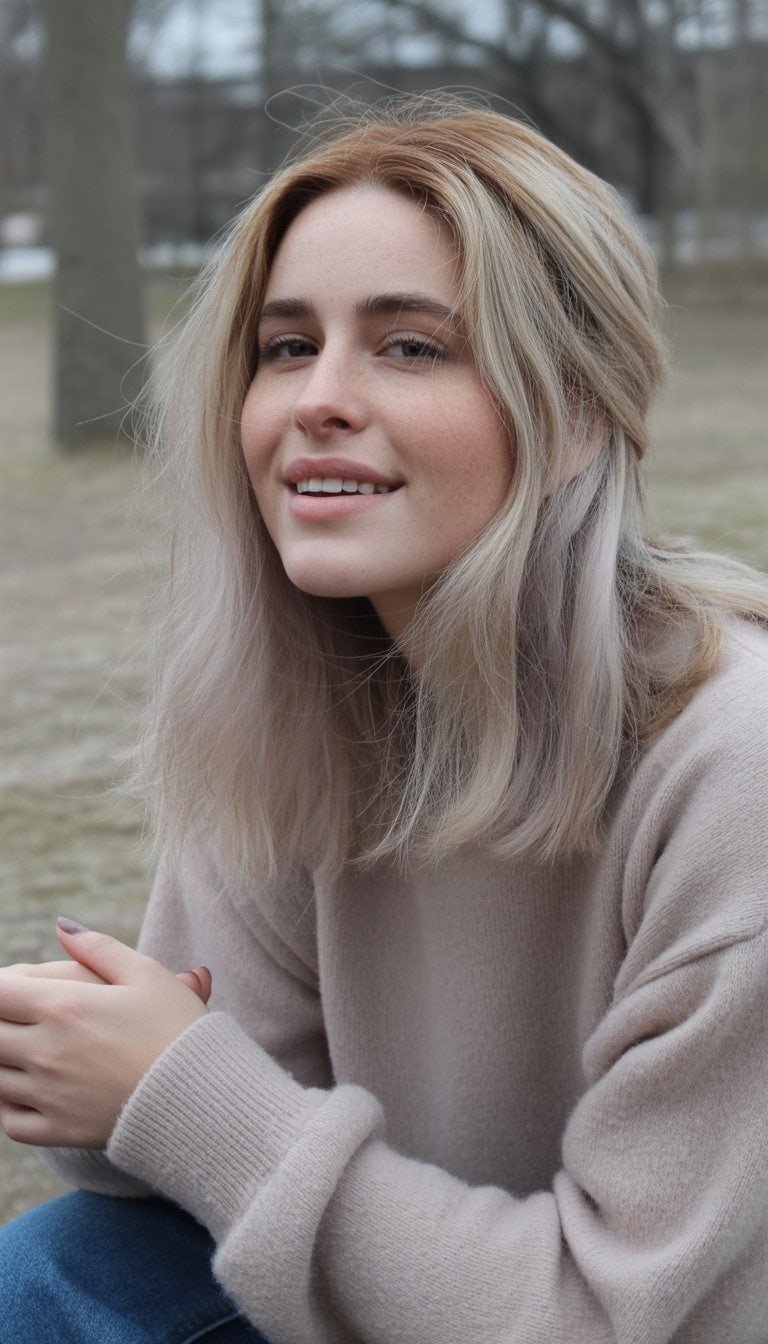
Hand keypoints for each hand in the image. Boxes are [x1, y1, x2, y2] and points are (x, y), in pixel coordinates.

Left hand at [0, 922, 212, 1148]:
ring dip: (2, 1058)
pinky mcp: (57, 1130)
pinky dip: (7, 1102)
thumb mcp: (146, 974)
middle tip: (19, 1014)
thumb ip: (98, 946)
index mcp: (64, 1006)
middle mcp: (46, 1050)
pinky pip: (9, 1118)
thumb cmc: (177, 1028)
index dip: (0, 986)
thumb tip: (60, 926)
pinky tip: (25, 1087)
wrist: (203, 1097)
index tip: (12, 987)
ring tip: (22, 1047)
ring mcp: (48, 1094)